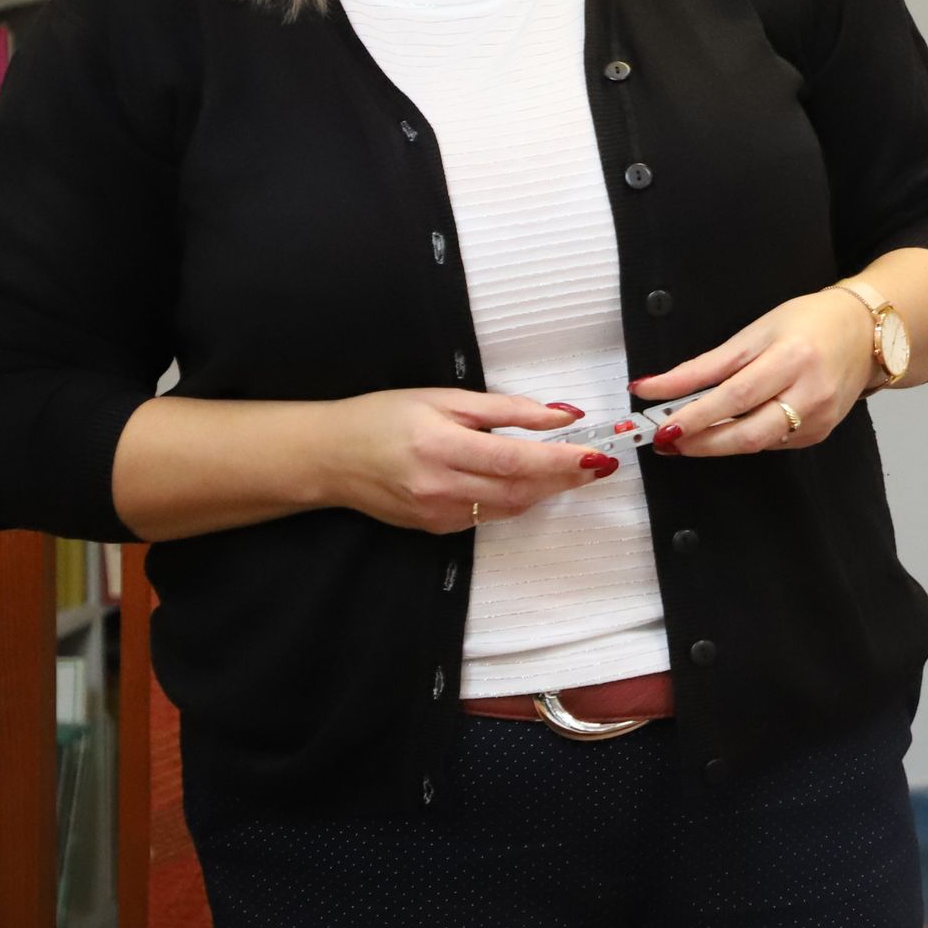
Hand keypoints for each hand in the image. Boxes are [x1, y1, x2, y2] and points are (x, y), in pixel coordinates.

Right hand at [318, 390, 609, 533]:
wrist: (329, 457)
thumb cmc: (384, 418)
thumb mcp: (443, 398)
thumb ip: (505, 410)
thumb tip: (560, 416)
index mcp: (440, 446)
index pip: (515, 460)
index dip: (560, 461)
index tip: (596, 454)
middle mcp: (440, 486)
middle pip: (520, 491)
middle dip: (565, 479)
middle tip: (598, 464)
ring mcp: (437, 513)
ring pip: (510, 508)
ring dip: (547, 491)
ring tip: (574, 471)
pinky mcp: (436, 528)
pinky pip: (489, 516)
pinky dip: (517, 499)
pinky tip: (530, 482)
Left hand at [631, 289, 873, 457]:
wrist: (866, 333)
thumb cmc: (810, 323)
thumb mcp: (754, 333)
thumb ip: (706, 365)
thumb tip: (656, 387)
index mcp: (792, 359)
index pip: (735, 396)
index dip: (695, 416)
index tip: (661, 425)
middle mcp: (810, 393)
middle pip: (748, 434)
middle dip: (701, 443)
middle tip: (667, 441)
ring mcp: (819, 419)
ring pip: (757, 444)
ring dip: (717, 444)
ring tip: (687, 436)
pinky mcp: (820, 434)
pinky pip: (772, 443)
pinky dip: (745, 438)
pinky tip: (731, 427)